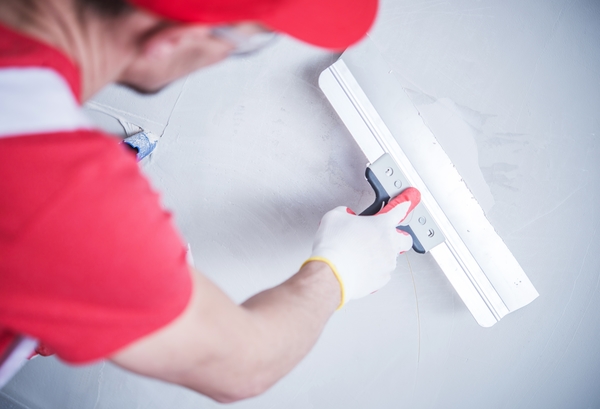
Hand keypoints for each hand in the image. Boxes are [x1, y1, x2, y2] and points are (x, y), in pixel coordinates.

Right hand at [305, 187, 420, 307]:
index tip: (407, 202)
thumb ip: (344, 213)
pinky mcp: (381, 280)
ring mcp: (387, 263)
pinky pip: (382, 272)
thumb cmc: (335, 247)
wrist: (331, 274)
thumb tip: (345, 216)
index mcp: (382, 225)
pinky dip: (374, 269)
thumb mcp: (334, 217)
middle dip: (399, 236)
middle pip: (406, 239)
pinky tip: (360, 266)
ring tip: (363, 254)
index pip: (398, 210)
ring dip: (382, 254)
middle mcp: (389, 244)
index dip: (403, 204)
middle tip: (385, 235)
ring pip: (393, 257)